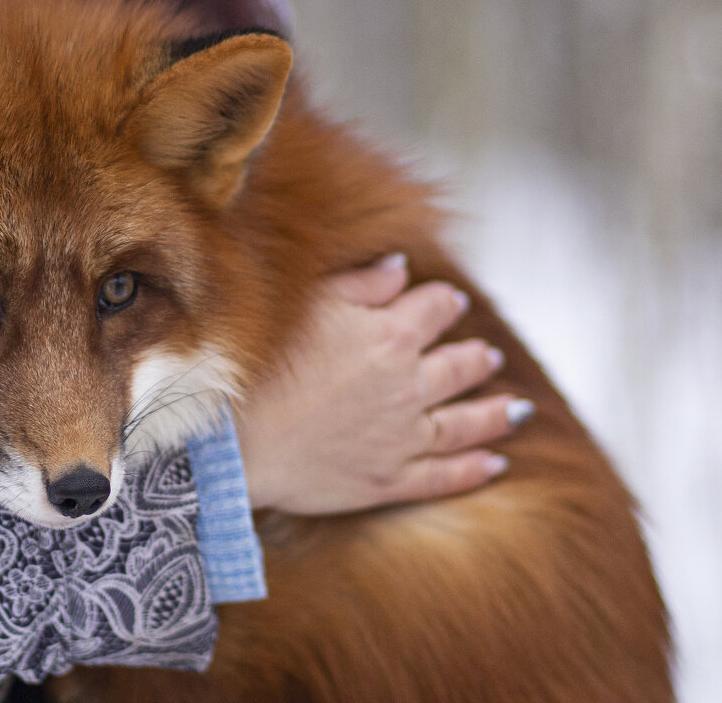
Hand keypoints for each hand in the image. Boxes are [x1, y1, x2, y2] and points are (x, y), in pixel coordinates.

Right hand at [235, 254, 531, 514]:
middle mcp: (408, 386)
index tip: (449, 302)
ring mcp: (403, 438)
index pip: (434, 309)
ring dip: (495, 413)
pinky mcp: (389, 481)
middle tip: (488, 355)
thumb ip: (361, 284)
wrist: (231, 440)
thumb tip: (403, 266)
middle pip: (460, 366)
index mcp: (389, 336)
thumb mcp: (309, 305)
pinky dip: (475, 469)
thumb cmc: (259, 364)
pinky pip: (445, 476)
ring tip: (517, 408)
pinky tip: (496, 465)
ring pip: (466, 423)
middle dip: (476, 357)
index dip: (443, 302)